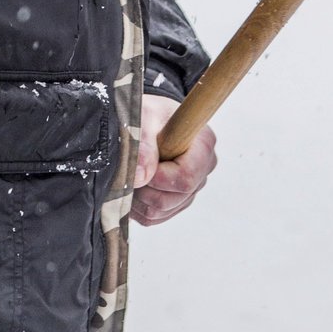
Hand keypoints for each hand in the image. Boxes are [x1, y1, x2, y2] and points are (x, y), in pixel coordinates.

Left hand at [132, 92, 216, 227]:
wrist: (148, 119)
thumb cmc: (150, 114)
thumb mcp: (144, 117)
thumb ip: (143, 144)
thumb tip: (141, 176)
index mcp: (203, 144)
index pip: (186, 177)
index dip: (159, 178)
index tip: (141, 166)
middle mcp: (204, 168)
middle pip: (175, 198)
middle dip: (146, 189)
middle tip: (129, 170)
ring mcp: (193, 187)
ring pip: (162, 210)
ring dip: (138, 199)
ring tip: (129, 176)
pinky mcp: (178, 200)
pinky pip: (155, 217)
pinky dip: (137, 207)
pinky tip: (131, 187)